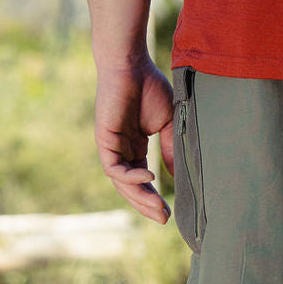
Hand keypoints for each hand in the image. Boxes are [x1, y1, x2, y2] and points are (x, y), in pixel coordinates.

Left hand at [94, 54, 174, 222]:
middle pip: (130, 187)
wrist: (132, 64)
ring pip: (122, 182)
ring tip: (158, 209)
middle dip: (146, 205)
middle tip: (164, 219)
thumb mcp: (168, 125)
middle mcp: (121, 149)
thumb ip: (171, 150)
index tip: (170, 213)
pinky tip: (148, 178)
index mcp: (135, 146)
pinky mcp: (104, 139)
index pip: (142, 180)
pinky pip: (114, 168)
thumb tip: (178, 176)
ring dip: (139, 197)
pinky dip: (130, 177)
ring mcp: (111, 146)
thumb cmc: (151, 87)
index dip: (154, 197)